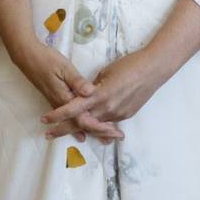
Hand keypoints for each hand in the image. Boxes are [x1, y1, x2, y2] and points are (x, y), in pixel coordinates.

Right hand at [13, 42, 120, 141]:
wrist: (27, 58)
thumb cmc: (47, 60)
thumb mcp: (64, 68)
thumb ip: (77, 81)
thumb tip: (91, 92)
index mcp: (65, 97)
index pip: (83, 117)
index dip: (97, 125)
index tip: (111, 131)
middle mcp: (60, 104)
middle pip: (79, 123)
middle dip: (96, 131)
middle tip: (111, 140)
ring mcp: (57, 102)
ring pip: (74, 121)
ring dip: (88, 129)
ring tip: (102, 138)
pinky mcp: (55, 98)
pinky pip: (69, 116)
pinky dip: (79, 123)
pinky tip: (84, 129)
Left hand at [42, 49, 164, 138]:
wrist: (155, 69)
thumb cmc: (130, 64)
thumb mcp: (106, 71)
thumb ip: (92, 85)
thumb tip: (85, 93)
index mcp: (99, 95)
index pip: (73, 108)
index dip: (57, 115)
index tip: (44, 119)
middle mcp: (107, 108)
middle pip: (81, 123)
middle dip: (63, 129)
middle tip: (48, 135)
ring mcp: (118, 114)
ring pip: (95, 125)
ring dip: (81, 128)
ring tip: (69, 131)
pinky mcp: (126, 115)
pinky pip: (108, 122)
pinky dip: (98, 124)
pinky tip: (93, 125)